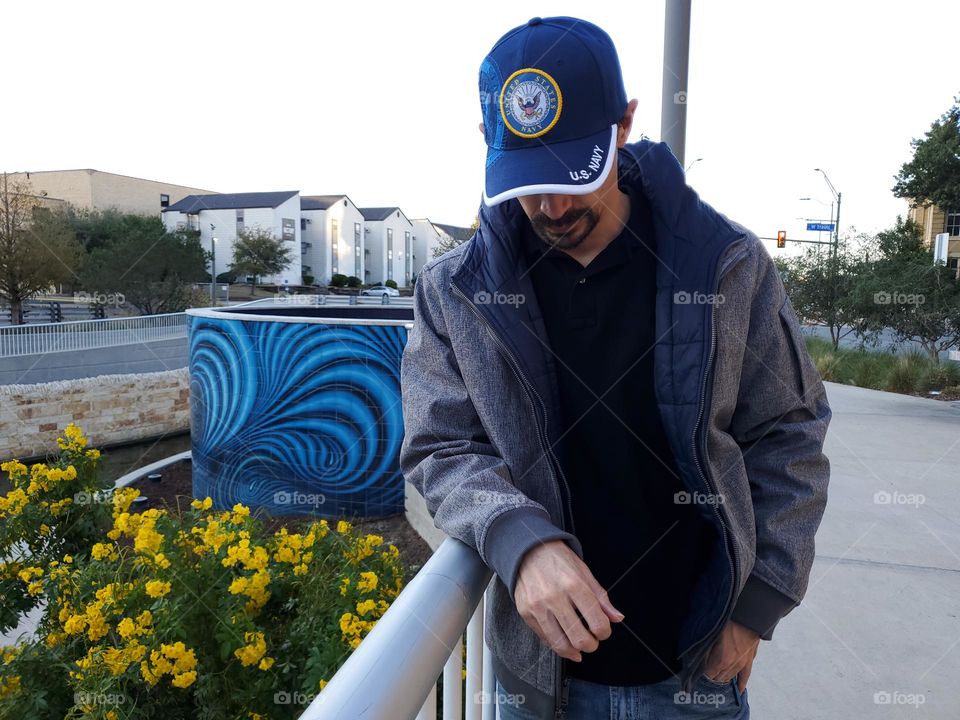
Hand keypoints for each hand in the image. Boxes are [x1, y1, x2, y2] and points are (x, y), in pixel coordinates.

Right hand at [513, 540, 623, 661]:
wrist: (530, 551)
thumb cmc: (560, 561)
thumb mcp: (585, 573)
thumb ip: (601, 598)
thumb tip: (617, 618)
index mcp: (574, 585)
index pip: (597, 623)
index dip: (605, 632)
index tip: (603, 631)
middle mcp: (555, 597)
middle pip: (579, 638)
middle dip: (591, 645)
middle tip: (592, 641)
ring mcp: (538, 606)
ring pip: (560, 644)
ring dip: (574, 651)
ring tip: (578, 648)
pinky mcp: (525, 612)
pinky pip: (544, 638)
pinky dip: (556, 644)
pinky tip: (563, 641)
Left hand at [702, 620, 759, 693]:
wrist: (748, 616)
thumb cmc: (727, 622)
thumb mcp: (711, 635)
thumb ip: (705, 649)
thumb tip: (699, 658)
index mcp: (720, 660)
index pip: (708, 674)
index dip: (701, 672)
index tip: (695, 670)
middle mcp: (731, 666)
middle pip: (718, 678)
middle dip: (710, 676)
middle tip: (704, 671)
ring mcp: (742, 664)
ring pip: (729, 677)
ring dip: (722, 678)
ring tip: (715, 677)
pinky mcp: (750, 660)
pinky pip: (745, 676)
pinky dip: (741, 684)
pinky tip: (739, 691)